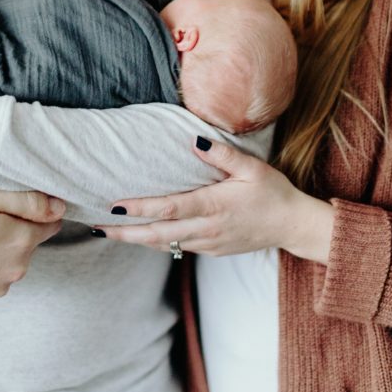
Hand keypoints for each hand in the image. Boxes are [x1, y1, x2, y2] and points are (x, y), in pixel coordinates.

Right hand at [0, 187, 65, 297]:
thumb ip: (30, 202)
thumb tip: (60, 207)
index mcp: (24, 241)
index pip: (51, 221)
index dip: (38, 208)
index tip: (17, 200)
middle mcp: (18, 268)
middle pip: (32, 239)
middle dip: (19, 226)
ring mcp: (0, 284)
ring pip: (13, 256)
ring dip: (2, 244)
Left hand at [94, 138, 334, 263]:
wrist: (293, 225)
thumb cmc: (273, 192)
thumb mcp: (252, 167)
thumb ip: (222, 154)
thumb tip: (194, 141)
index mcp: (214, 206)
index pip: (169, 208)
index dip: (140, 209)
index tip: (115, 206)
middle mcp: (208, 228)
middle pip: (158, 234)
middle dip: (126, 233)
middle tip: (98, 228)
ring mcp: (209, 243)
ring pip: (166, 244)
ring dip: (137, 239)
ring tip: (111, 232)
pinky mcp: (213, 250)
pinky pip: (179, 247)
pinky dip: (157, 242)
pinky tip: (142, 235)